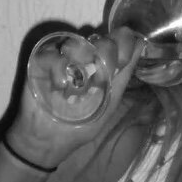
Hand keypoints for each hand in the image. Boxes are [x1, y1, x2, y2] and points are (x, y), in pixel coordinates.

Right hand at [7, 27, 142, 168]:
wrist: (49, 141)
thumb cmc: (79, 124)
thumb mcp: (108, 103)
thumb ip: (123, 76)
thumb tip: (141, 44)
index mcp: (103, 64)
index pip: (119, 40)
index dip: (124, 44)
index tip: (123, 60)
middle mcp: (84, 57)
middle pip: (101, 40)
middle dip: (107, 54)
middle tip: (103, 74)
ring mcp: (62, 58)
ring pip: (76, 43)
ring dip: (82, 58)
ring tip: (79, 81)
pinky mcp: (40, 62)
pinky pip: (51, 54)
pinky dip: (58, 67)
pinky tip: (61, 86)